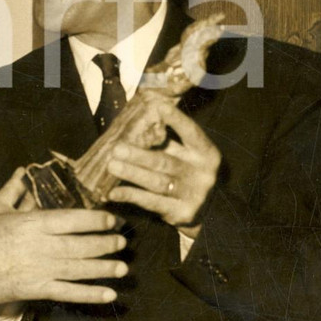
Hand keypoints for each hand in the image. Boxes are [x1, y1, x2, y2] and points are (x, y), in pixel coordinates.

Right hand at [0, 168, 127, 305]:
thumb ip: (12, 189)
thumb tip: (23, 170)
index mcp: (32, 223)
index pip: (71, 220)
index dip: (95, 219)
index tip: (111, 219)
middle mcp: (41, 246)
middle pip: (80, 245)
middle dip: (105, 244)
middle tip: (123, 242)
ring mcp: (41, 270)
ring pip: (79, 269)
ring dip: (103, 268)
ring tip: (123, 268)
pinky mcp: (37, 289)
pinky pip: (68, 292)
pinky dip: (90, 295)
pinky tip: (108, 294)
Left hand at [106, 104, 219, 234]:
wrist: (209, 211)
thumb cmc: (189, 173)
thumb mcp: (187, 155)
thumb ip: (169, 141)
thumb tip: (141, 119)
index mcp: (206, 154)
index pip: (192, 133)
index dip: (177, 120)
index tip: (159, 106)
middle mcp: (202, 174)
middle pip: (166, 162)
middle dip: (139, 155)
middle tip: (117, 148)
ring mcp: (193, 196)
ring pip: (157, 182)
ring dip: (131, 173)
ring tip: (112, 166)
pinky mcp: (181, 213)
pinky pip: (151, 202)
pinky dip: (131, 196)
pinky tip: (113, 192)